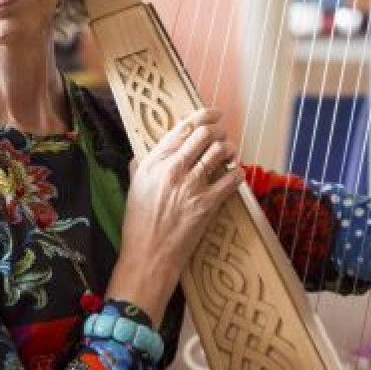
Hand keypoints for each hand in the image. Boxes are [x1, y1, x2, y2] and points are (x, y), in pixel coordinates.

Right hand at [107, 107, 242, 323]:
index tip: (213, 114)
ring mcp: (191, 186)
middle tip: (222, 134)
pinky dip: (237, 172)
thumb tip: (144, 154)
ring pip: (220, 152)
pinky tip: (235, 174)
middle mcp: (173, 169)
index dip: (203, 116)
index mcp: (153, 162)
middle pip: (205, 134)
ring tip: (230, 152)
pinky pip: (232, 179)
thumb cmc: (138, 224)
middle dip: (218, 130)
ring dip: (230, 148)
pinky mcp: (207, 204)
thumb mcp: (133, 188)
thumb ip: (139, 166)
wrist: (149, 255)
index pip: (183, 128)